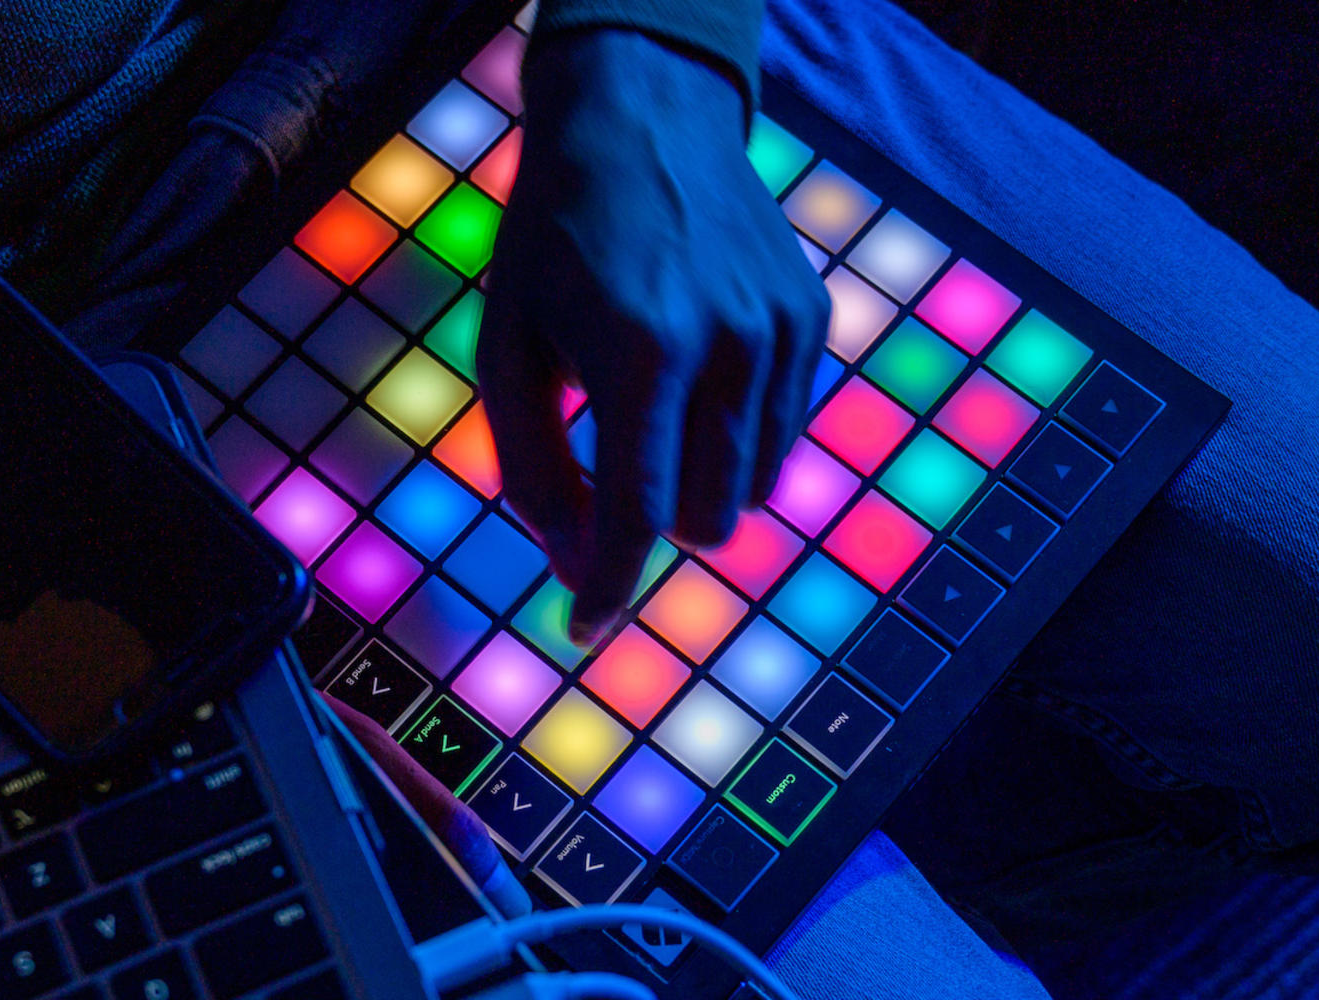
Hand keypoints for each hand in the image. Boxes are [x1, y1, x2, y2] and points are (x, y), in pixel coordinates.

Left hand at [479, 29, 827, 646]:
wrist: (639, 122)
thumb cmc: (554, 245)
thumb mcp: (508, 350)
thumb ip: (534, 467)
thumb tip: (577, 564)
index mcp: (641, 351)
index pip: (638, 512)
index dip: (607, 585)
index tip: (582, 629)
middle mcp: (727, 344)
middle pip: (707, 519)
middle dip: (651, 530)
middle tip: (604, 497)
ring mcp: (781, 332)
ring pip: (751, 488)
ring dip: (692, 484)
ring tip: (643, 412)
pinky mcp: (810, 319)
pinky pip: (777, 434)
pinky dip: (728, 439)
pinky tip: (689, 377)